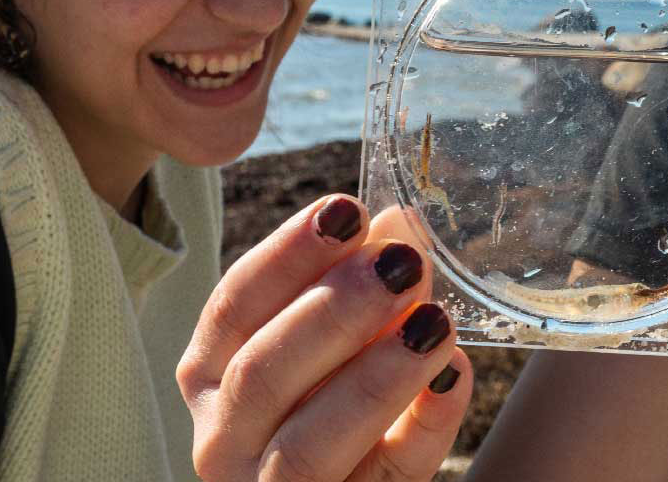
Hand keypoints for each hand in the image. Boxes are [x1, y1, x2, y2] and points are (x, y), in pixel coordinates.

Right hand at [178, 194, 473, 481]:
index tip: (347, 212)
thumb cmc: (334, 407)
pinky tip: (455, 376)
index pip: (233, 305)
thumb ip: (362, 291)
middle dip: (334, 310)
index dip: (288, 255)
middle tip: (402, 264)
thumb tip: (401, 224)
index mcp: (212, 374)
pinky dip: (423, 427)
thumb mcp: (337, 347)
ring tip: (434, 324)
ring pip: (306, 446)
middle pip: (261, 373)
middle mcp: (223, 438)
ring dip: (374, 377)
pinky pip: (383, 479)